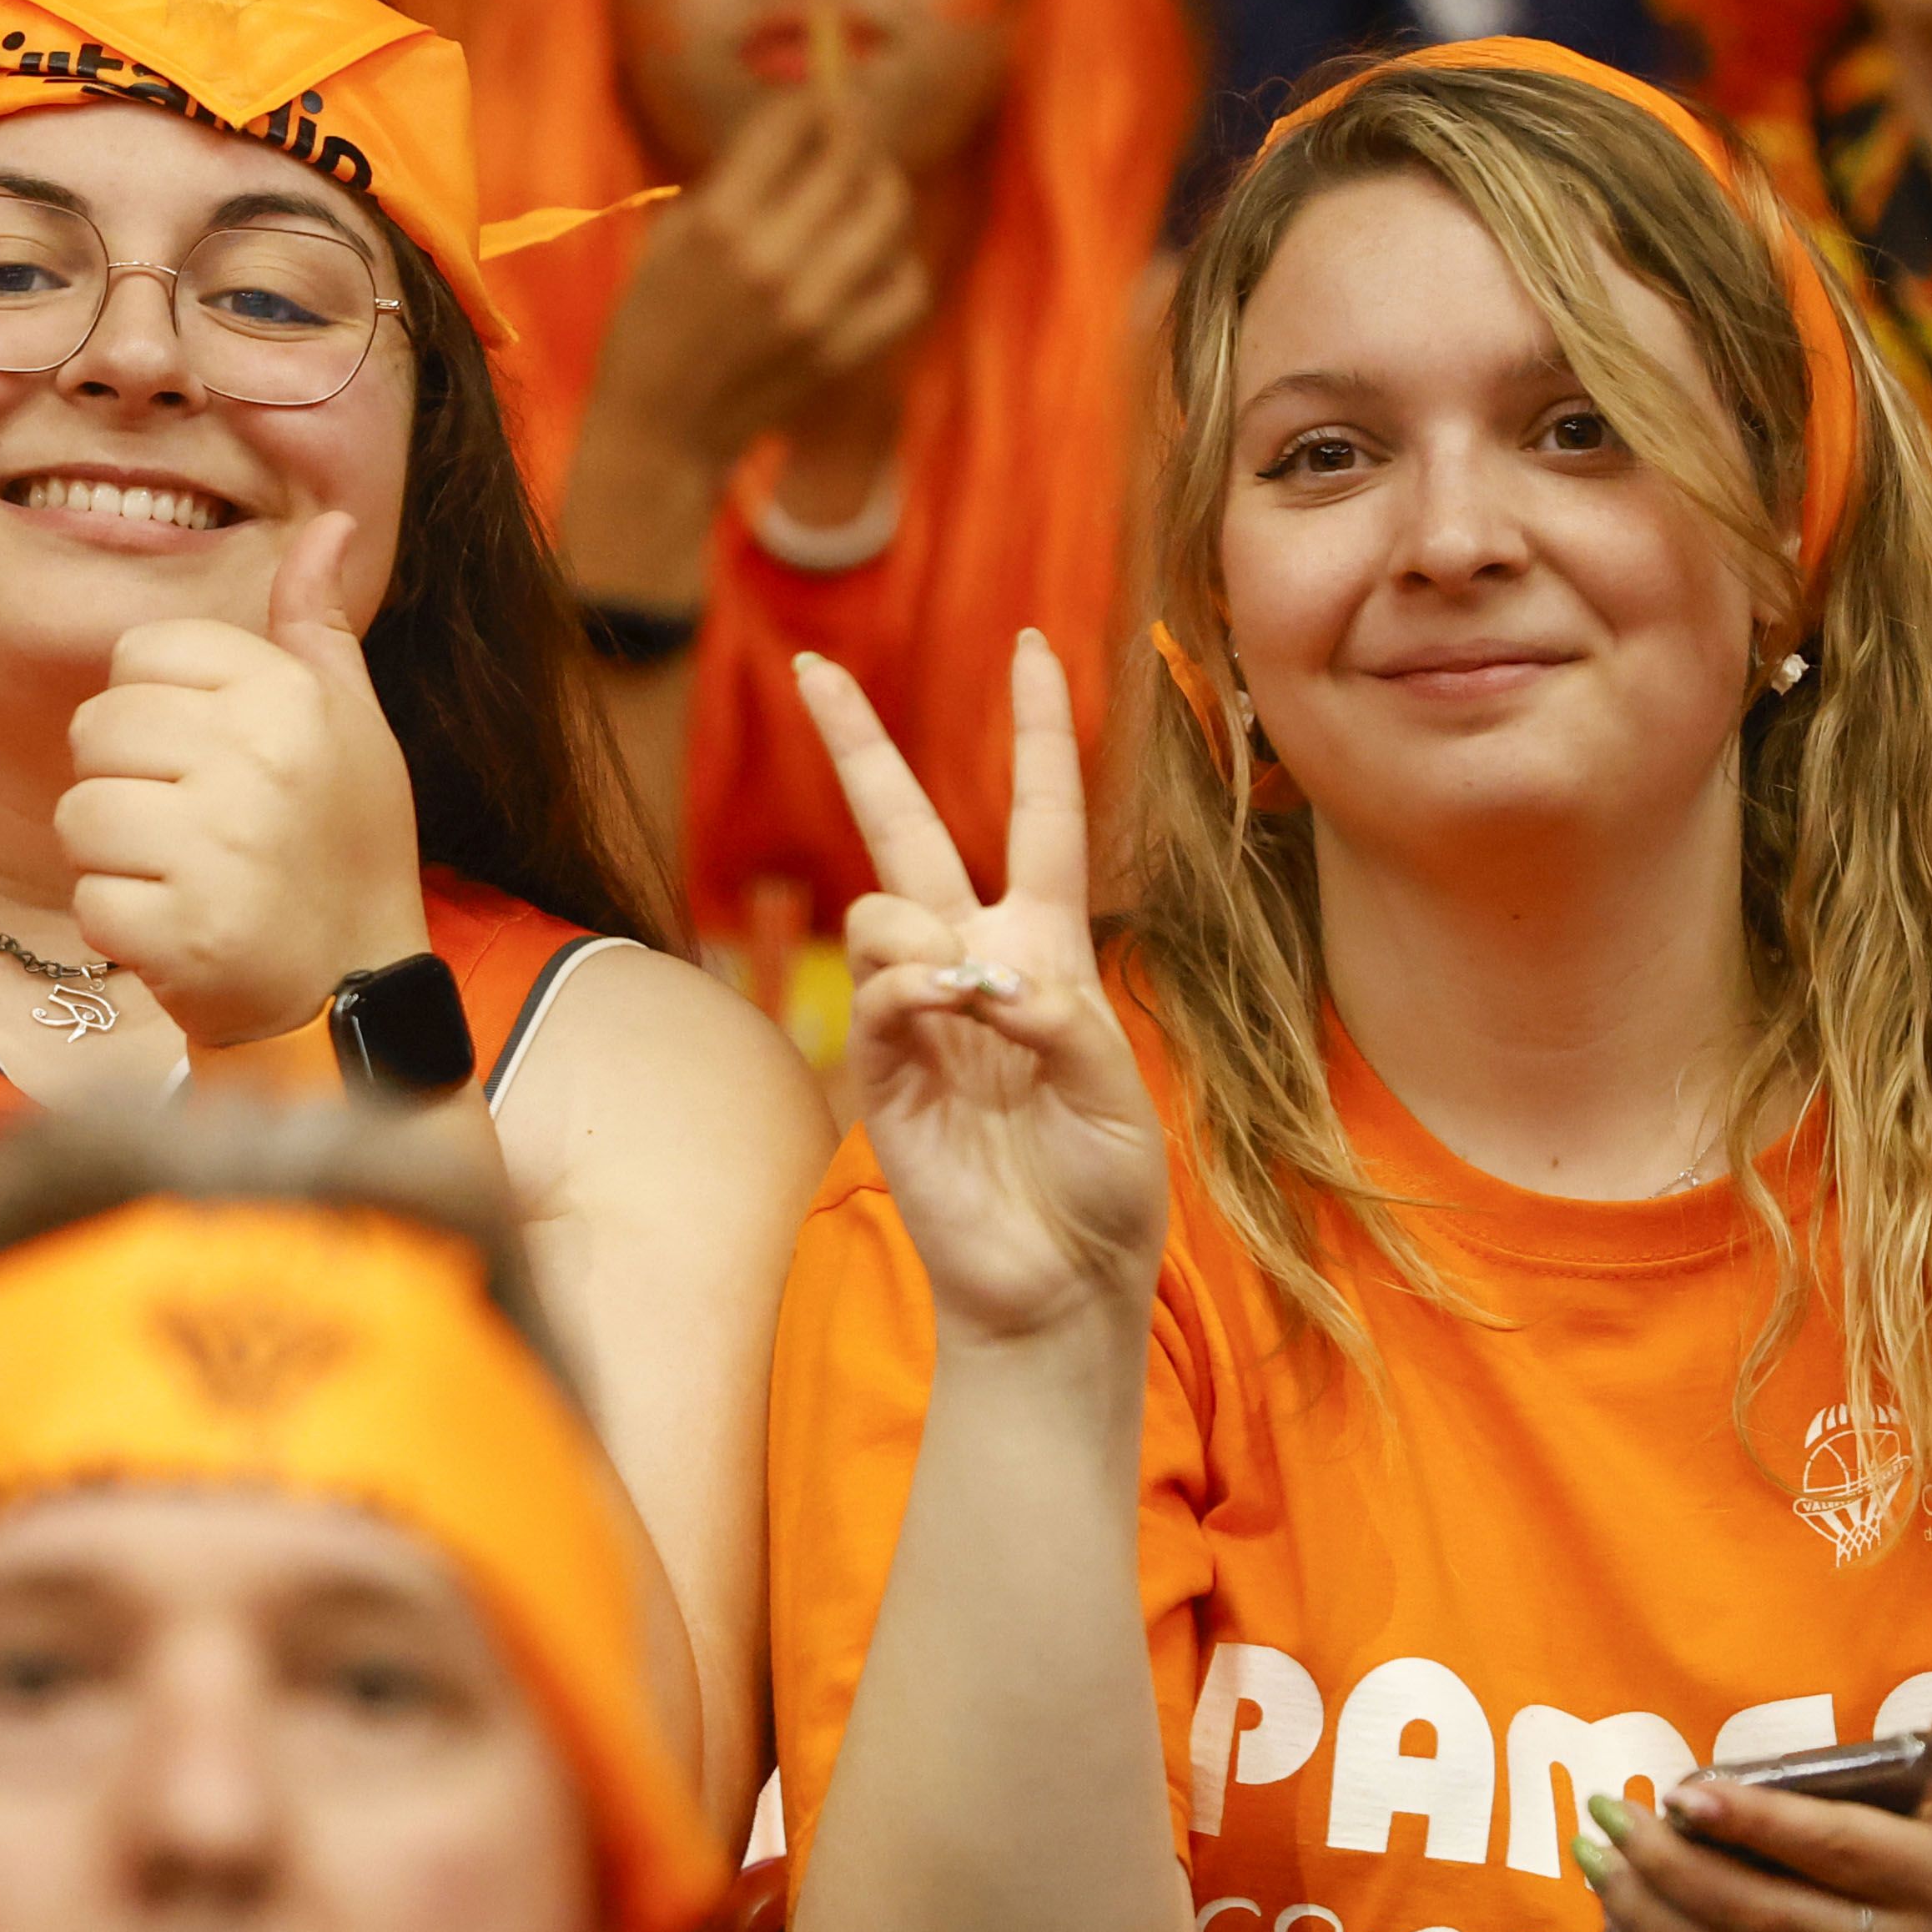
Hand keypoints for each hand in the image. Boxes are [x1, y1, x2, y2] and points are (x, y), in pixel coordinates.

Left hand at [62, 510, 435, 1050]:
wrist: (353, 993)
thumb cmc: (344, 848)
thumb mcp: (351, 724)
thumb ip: (317, 625)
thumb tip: (326, 523)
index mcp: (288, 696)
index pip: (139, 655)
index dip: (153, 711)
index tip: (203, 759)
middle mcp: (255, 760)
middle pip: (96, 729)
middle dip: (125, 783)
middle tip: (189, 828)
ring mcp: (217, 849)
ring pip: (79, 814)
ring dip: (114, 857)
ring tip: (181, 877)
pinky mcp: (182, 931)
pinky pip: (89, 900)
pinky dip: (119, 926)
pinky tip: (176, 930)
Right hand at [588, 76, 933, 478]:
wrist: (659, 431)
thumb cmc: (653, 324)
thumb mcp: (672, 237)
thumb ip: (737, 181)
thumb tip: (804, 125)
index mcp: (719, 224)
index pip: (792, 125)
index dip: (812, 103)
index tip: (819, 102)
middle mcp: (772, 261)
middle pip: (849, 159)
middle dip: (852, 134)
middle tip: (848, 136)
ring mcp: (815, 309)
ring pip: (889, 213)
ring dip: (883, 189)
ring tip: (867, 191)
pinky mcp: (843, 351)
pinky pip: (908, 287)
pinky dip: (900, 266)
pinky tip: (875, 262)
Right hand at [801, 637, 1165, 1344]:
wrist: (1056, 1284)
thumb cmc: (1103, 1189)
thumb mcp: (1119, 1088)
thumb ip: (1059, 1016)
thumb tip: (973, 977)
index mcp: (1047, 952)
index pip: (1042, 815)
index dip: (1038, 731)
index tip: (1034, 647)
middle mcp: (973, 964)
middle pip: (908, 826)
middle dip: (858, 744)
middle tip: (812, 664)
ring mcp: (917, 1012)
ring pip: (884, 905)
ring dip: (925, 937)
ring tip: (971, 1009)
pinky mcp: (878, 1068)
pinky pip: (875, 988)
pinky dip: (912, 989)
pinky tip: (947, 1018)